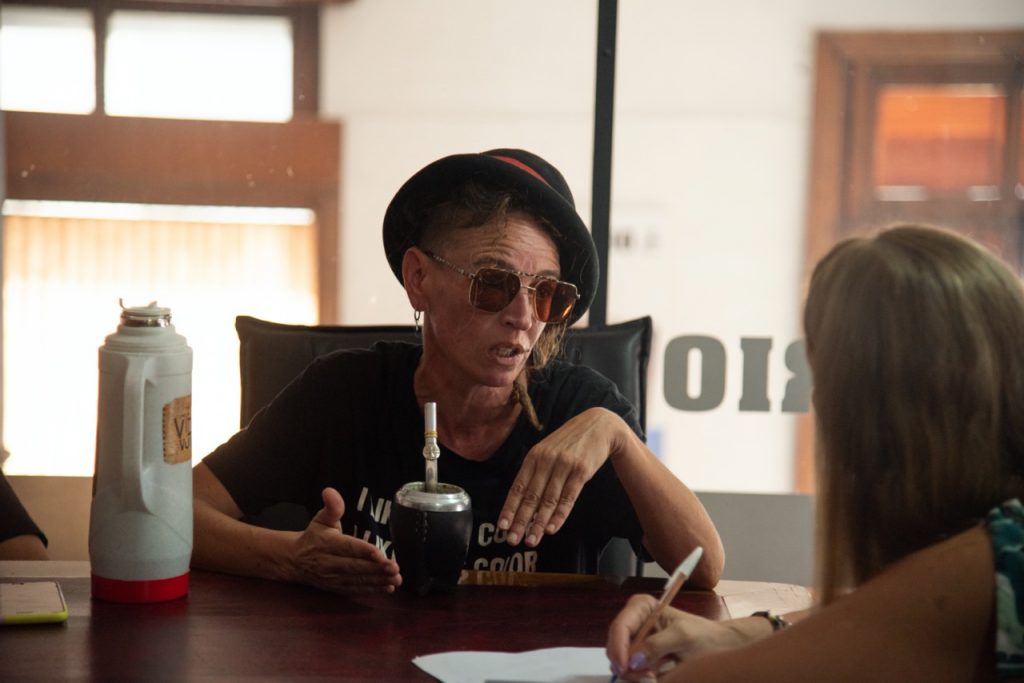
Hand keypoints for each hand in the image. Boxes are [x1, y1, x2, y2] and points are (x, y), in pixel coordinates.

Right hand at [288, 487, 401, 594]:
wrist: (294, 561)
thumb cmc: (313, 536)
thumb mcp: (321, 518)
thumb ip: (331, 507)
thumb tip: (330, 491)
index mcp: (327, 544)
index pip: (347, 547)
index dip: (363, 551)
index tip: (379, 553)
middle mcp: (330, 563)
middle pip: (355, 567)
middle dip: (376, 569)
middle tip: (395, 568)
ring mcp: (333, 578)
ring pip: (357, 580)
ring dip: (378, 581)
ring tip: (396, 580)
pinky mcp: (337, 588)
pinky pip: (355, 590)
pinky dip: (372, 590)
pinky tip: (387, 588)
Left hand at [498, 407, 622, 546]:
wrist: (599, 426)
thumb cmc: (570, 442)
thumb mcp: (548, 449)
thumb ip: (536, 470)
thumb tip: (521, 498)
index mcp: (534, 456)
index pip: (518, 487)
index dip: (509, 508)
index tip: (502, 526)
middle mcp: (546, 460)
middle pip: (531, 496)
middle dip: (520, 521)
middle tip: (512, 540)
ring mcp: (564, 466)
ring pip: (548, 500)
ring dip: (539, 523)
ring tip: (531, 540)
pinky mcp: (581, 471)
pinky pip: (568, 497)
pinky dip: (559, 515)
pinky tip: (552, 528)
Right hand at [606, 594, 762, 679]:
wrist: (720, 647)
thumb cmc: (705, 636)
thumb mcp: (683, 637)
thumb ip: (657, 646)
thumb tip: (633, 661)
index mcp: (642, 607)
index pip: (620, 626)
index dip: (618, 647)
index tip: (625, 668)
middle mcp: (635, 621)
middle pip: (616, 645)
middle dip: (626, 664)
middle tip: (646, 678)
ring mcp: (636, 640)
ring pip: (621, 661)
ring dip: (634, 674)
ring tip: (654, 677)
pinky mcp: (641, 657)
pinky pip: (631, 670)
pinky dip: (639, 677)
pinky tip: (654, 677)